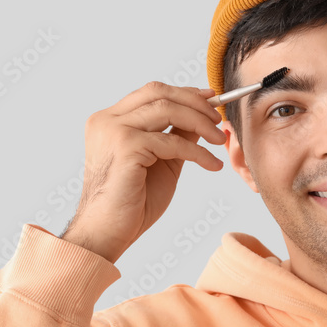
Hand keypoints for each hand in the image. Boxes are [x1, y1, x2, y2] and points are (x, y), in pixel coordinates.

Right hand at [61, 82, 227, 262]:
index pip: (150, 93)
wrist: (108, 232)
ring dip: (200, 122)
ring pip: (167, 110)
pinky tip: (211, 164)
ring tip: (219, 139)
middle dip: (195, 102)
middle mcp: (107, 120)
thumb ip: (177, 136)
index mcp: (110, 120)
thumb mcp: (162, 161)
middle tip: (218, 119)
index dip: (184, 93)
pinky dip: (198, 152)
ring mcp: (114, 131)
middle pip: (158, 93)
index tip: (210, 100)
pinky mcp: (126, 147)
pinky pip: (173, 141)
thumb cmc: (131, 204)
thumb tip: (202, 117)